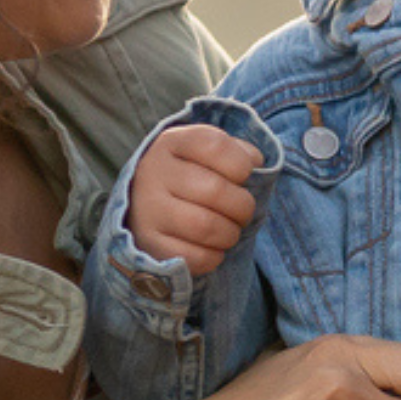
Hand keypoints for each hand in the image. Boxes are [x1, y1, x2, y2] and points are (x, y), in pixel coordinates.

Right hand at [127, 124, 263, 277]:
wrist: (144, 204)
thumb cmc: (189, 176)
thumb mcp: (207, 154)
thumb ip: (237, 153)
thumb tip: (256, 164)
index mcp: (172, 142)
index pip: (216, 146)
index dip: (242, 165)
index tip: (243, 176)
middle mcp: (154, 172)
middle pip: (215, 190)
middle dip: (243, 207)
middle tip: (242, 212)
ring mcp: (147, 209)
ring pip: (205, 226)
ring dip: (230, 234)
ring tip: (230, 231)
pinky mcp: (149, 244)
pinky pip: (195, 257)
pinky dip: (214, 257)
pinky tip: (213, 249)